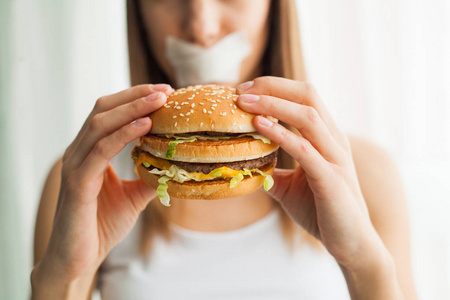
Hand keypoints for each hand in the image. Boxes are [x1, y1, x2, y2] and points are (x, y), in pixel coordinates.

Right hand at [39, 84, 172, 279]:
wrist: (79, 259)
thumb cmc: (101, 225)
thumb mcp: (133, 197)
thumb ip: (150, 177)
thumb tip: (176, 165)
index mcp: (89, 151)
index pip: (110, 113)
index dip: (135, 99)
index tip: (164, 92)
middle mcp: (79, 152)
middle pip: (104, 109)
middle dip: (136, 96)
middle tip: (165, 90)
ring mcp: (75, 165)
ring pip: (101, 124)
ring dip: (132, 109)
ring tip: (159, 100)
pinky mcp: (77, 183)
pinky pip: (100, 151)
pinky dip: (123, 135)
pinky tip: (145, 126)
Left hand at [236, 77, 385, 267]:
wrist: (350, 243)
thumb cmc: (322, 211)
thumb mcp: (290, 187)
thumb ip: (273, 172)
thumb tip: (248, 166)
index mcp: (327, 138)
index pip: (304, 97)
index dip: (275, 88)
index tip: (245, 90)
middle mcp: (334, 141)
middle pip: (307, 96)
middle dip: (272, 87)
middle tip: (241, 90)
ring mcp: (336, 159)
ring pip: (308, 117)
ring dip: (273, 105)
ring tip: (244, 102)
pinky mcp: (332, 180)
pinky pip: (305, 150)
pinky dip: (282, 135)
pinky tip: (260, 126)